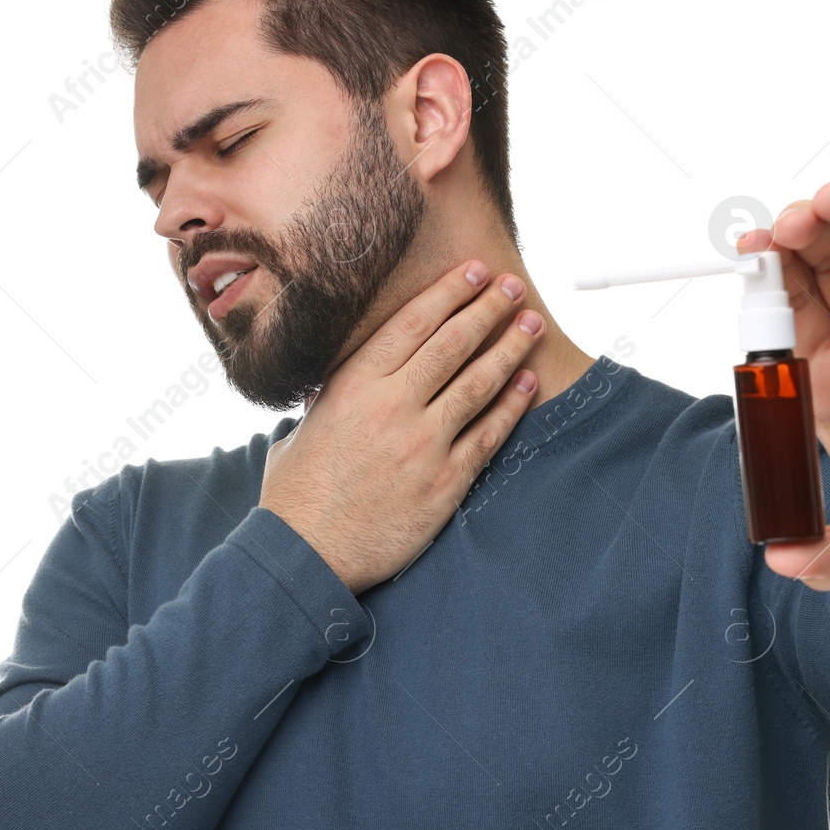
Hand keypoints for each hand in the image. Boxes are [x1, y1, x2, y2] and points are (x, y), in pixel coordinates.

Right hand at [258, 259, 543, 593]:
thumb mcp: (305, 427)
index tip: (476, 272)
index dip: (450, 292)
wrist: (306, 557)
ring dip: (511, 347)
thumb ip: (332, 397)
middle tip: (514, 287)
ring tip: (531, 322)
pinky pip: (489, 434)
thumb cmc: (298, 494)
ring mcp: (423, 445)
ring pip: (479, 382)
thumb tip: (341, 376)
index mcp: (353, 385)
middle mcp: (391, 407)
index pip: (413, 322)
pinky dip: (513, 404)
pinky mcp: (446, 483)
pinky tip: (528, 382)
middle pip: (453, 343)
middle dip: (489, 308)